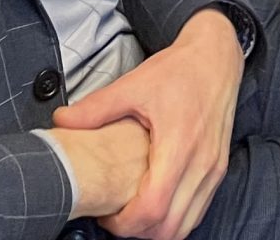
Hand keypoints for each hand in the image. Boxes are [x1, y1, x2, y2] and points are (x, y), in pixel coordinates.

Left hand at [54, 8, 244, 239]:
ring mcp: (213, 169)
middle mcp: (202, 163)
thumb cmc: (178, 70)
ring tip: (133, 213)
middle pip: (170, 227)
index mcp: (179, 144)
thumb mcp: (133, 84)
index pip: (154, 207)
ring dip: (158, 229)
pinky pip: (197, 211)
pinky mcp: (218, 169)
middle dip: (139, 232)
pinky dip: (176, 218)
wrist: (216, 57)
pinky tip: (156, 204)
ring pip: (186, 225)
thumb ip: (95, 108)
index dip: (126, 223)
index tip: (106, 215)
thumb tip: (61, 121)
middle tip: (115, 218)